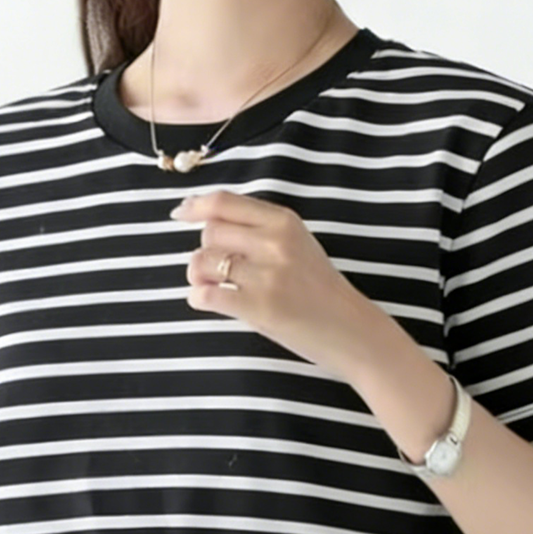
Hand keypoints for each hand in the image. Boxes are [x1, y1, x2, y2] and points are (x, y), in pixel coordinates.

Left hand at [170, 189, 367, 375]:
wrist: (353, 331)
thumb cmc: (321, 291)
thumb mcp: (298, 245)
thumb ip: (260, 230)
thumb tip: (207, 218)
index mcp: (284, 222)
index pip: (225, 203)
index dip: (195, 206)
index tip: (180, 213)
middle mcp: (275, 243)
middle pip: (209, 233)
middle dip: (204, 250)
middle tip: (216, 269)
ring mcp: (268, 276)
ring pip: (202, 263)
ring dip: (198, 276)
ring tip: (215, 287)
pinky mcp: (260, 308)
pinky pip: (205, 295)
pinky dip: (199, 298)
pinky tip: (211, 302)